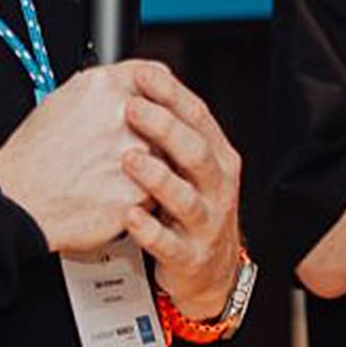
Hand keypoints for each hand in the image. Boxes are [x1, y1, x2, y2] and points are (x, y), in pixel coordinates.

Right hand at [0, 61, 171, 253]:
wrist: (18, 200)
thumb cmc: (33, 155)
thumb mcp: (62, 99)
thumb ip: (105, 88)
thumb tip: (137, 80)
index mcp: (106, 86)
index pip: (155, 76)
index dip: (155, 93)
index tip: (155, 104)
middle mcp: (126, 115)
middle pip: (164, 119)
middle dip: (148, 134)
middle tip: (117, 150)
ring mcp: (138, 154)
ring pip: (163, 157)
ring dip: (147, 166)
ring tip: (107, 174)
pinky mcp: (141, 192)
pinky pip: (154, 191)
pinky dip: (137, 194)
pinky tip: (108, 193)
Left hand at [118, 66, 243, 319]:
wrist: (211, 271)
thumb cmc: (190, 208)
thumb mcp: (189, 167)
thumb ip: (172, 131)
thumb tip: (144, 80)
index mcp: (217, 158)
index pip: (199, 117)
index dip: (171, 94)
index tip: (142, 75)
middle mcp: (216, 187)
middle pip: (196, 152)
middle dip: (164, 127)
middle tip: (131, 109)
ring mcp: (206, 223)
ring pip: (185, 198)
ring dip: (156, 177)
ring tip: (128, 159)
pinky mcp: (190, 256)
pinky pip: (169, 243)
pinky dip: (148, 230)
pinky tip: (128, 216)